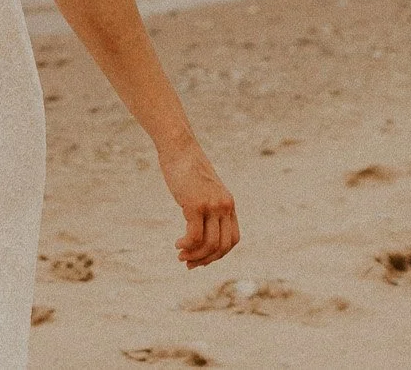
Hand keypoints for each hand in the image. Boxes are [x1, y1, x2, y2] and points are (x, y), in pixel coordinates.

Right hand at [160, 139, 237, 267]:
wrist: (179, 148)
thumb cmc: (188, 168)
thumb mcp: (203, 189)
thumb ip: (207, 206)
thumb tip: (199, 227)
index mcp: (229, 204)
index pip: (232, 240)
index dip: (218, 255)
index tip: (201, 259)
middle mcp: (224, 206)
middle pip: (223, 246)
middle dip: (206, 260)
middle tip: (188, 263)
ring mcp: (211, 206)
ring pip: (210, 245)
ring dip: (194, 256)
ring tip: (181, 255)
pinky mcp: (196, 205)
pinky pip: (195, 236)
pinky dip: (186, 245)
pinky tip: (177, 244)